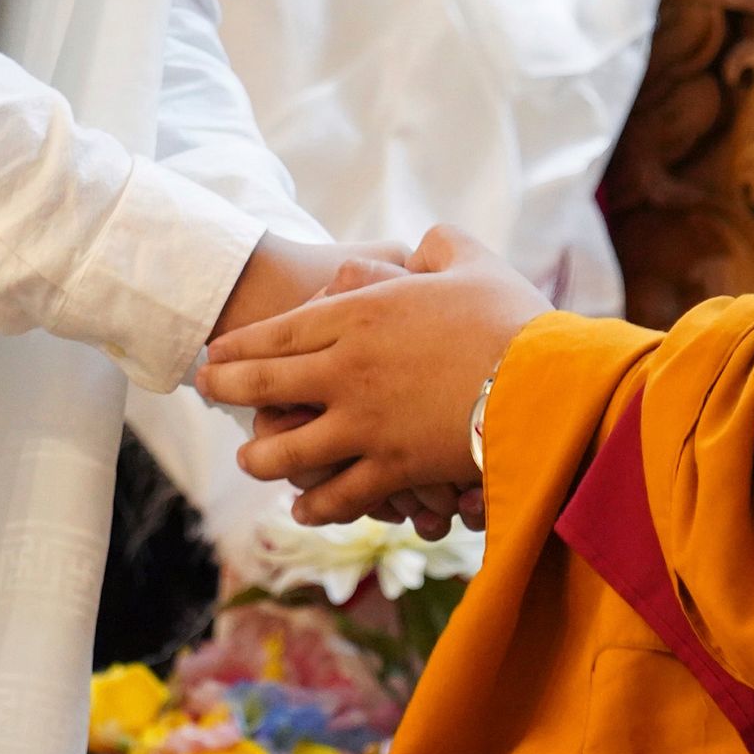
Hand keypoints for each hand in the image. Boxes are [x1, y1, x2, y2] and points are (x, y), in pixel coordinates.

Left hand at [203, 228, 550, 525]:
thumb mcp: (472, 260)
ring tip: (249, 458)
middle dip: (225, 390)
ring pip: (286, 451)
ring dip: (260, 456)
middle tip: (205, 392)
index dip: (238, 346)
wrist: (548, 384)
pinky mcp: (391, 470)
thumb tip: (422, 247)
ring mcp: (363, 424)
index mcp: (359, 313)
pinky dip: (316, 503)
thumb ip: (437, 245)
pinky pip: (338, 494)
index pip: (276, 332)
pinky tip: (304, 507)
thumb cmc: (514, 317)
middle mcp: (347, 370)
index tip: (214, 354)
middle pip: (263, 386)